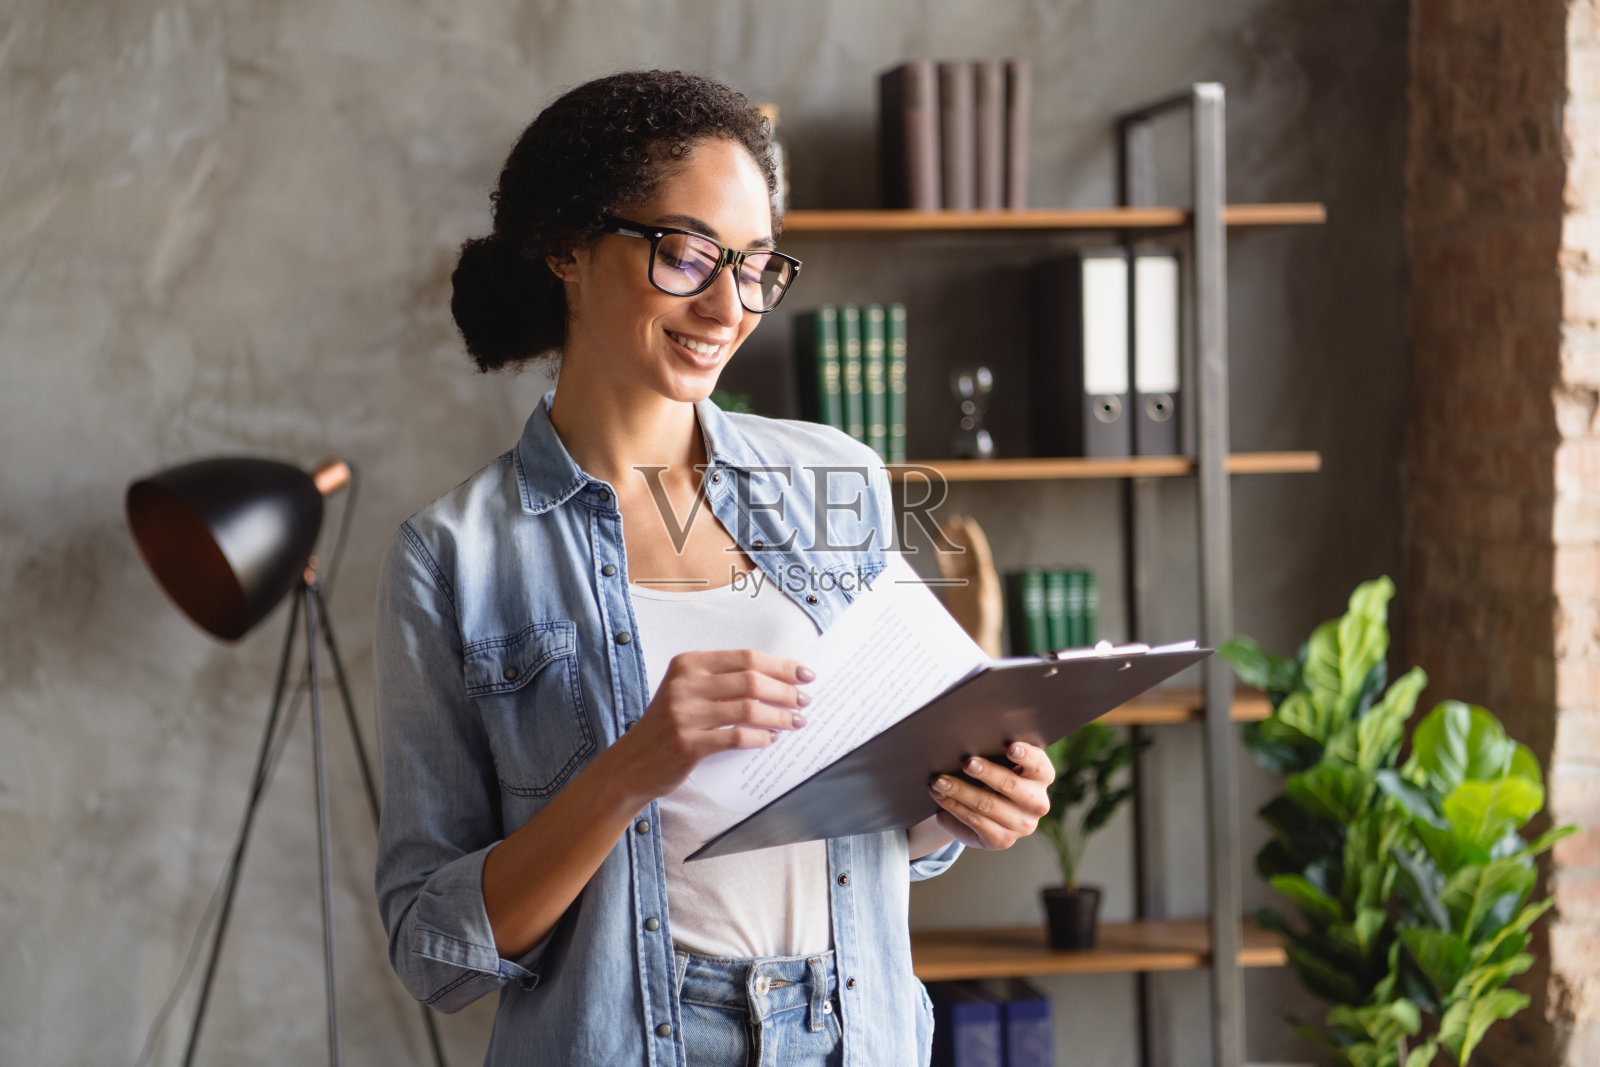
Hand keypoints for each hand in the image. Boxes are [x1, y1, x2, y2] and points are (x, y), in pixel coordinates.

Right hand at [614, 648, 811, 802]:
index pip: (746, 657)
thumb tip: (779, 681)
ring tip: (796, 722)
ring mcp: (684, 714)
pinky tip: (771, 740)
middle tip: (805, 700)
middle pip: (751, 680)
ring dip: (779, 716)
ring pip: (748, 709)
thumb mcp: (687, 692)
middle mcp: (684, 684)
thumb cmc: (668, 726)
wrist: (631, 764)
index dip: (781, 665)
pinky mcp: (687, 743)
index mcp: (688, 664)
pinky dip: (760, 738)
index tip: (805, 673)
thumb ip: (724, 683)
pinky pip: (736, 737)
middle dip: (786, 690)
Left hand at [925, 741, 1053, 850]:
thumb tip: (970, 740)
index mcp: (1041, 777)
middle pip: (1010, 784)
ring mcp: (1022, 825)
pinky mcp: (1002, 840)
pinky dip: (955, 808)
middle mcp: (1037, 803)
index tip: (1010, 748)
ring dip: (960, 791)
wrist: (981, 809)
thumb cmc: (991, 774)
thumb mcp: (999, 762)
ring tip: (939, 781)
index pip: (1038, 764)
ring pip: (987, 805)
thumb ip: (995, 752)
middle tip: (966, 762)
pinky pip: (975, 822)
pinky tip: (941, 798)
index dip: (1026, 755)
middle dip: (986, 772)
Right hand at [933, 514, 1002, 657]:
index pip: (978, 552)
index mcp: (986, 577)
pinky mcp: (955, 587)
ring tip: (945, 526)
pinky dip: (943, 555)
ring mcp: (965, 581)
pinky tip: (938, 544)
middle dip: (961, 536)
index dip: (972, 537)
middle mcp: (976, 576)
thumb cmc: (985, 622)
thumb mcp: (986, 600)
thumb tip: (981, 563)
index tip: (966, 523)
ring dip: (952, 542)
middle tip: (954, 520)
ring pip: (956, 557)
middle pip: (967, 550)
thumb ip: (983, 581)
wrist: (977, 638)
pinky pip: (947, 567)